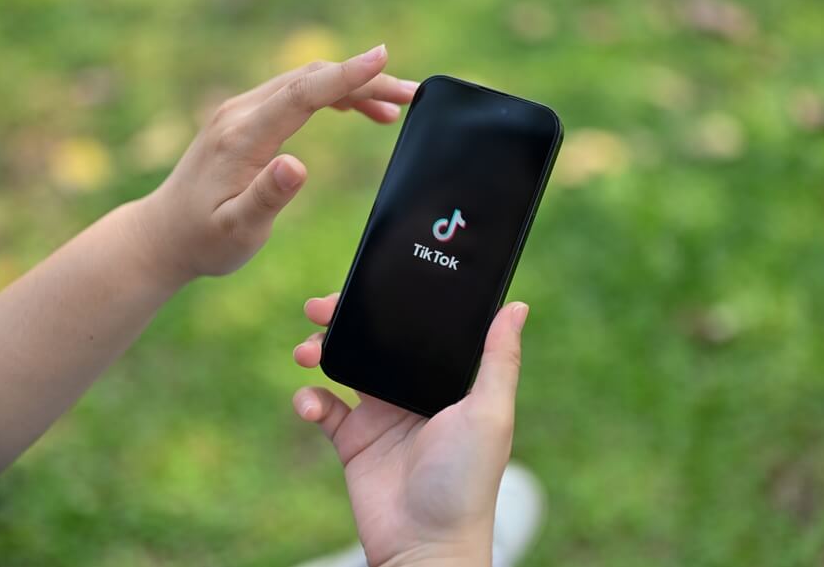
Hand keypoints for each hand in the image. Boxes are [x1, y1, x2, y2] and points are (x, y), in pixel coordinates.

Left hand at [133, 45, 418, 287]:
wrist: (164, 234)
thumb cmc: (204, 240)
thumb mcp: (238, 230)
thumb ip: (267, 197)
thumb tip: (297, 166)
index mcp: (243, 137)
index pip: (303, 94)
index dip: (346, 75)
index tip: (383, 57)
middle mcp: (241, 113)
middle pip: (311, 80)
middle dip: (364, 79)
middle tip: (413, 94)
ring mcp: (241, 112)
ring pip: (305, 82)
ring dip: (351, 86)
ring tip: (395, 107)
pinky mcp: (245, 118)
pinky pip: (295, 93)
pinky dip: (331, 94)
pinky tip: (356, 109)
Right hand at [291, 293, 529, 566]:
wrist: (426, 546)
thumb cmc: (467, 482)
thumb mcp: (491, 414)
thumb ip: (499, 360)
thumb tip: (516, 306)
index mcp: (446, 380)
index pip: (417, 330)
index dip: (393, 305)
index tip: (367, 283)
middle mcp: (412, 392)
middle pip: (375, 341)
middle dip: (346, 321)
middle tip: (320, 308)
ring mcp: (381, 416)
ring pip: (344, 367)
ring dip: (321, 351)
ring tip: (307, 352)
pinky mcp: (353, 442)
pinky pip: (324, 409)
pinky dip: (309, 399)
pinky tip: (309, 403)